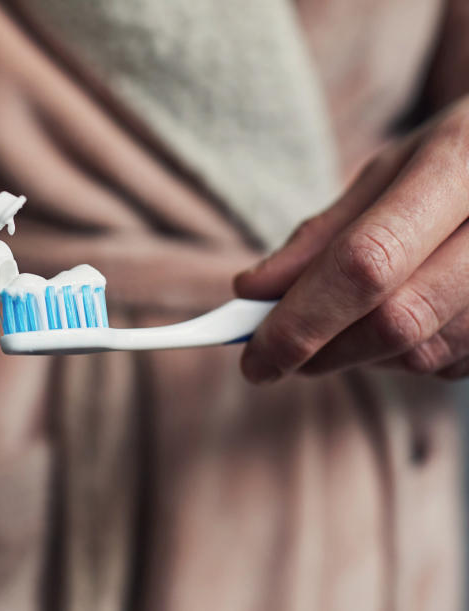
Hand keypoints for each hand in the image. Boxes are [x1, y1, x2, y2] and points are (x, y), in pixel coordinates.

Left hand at [235, 99, 468, 382]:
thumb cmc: (458, 157)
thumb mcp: (390, 170)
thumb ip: (323, 232)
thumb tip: (251, 290)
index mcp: (461, 166)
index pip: (368, 263)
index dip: (302, 319)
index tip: (254, 356)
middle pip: (397, 322)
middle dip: (320, 351)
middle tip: (272, 358)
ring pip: (423, 354)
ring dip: (359, 356)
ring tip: (338, 326)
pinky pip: (449, 364)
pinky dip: (401, 357)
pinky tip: (391, 323)